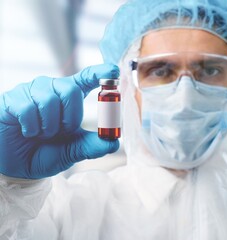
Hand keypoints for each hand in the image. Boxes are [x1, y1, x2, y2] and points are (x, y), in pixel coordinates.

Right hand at [0, 64, 119, 178]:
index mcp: (70, 98)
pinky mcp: (12, 99)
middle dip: (71, 117)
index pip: (87, 78)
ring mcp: (31, 92)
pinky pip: (28, 108)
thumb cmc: (43, 153)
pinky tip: (27, 132)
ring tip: (41, 134)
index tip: (114, 71)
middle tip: (62, 131)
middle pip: (71, 90)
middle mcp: (52, 89)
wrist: (13, 165)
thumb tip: (113, 142)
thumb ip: (91, 146)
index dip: (100, 73)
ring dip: (49, 126)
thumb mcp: (71, 152)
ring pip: (50, 100)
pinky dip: (31, 128)